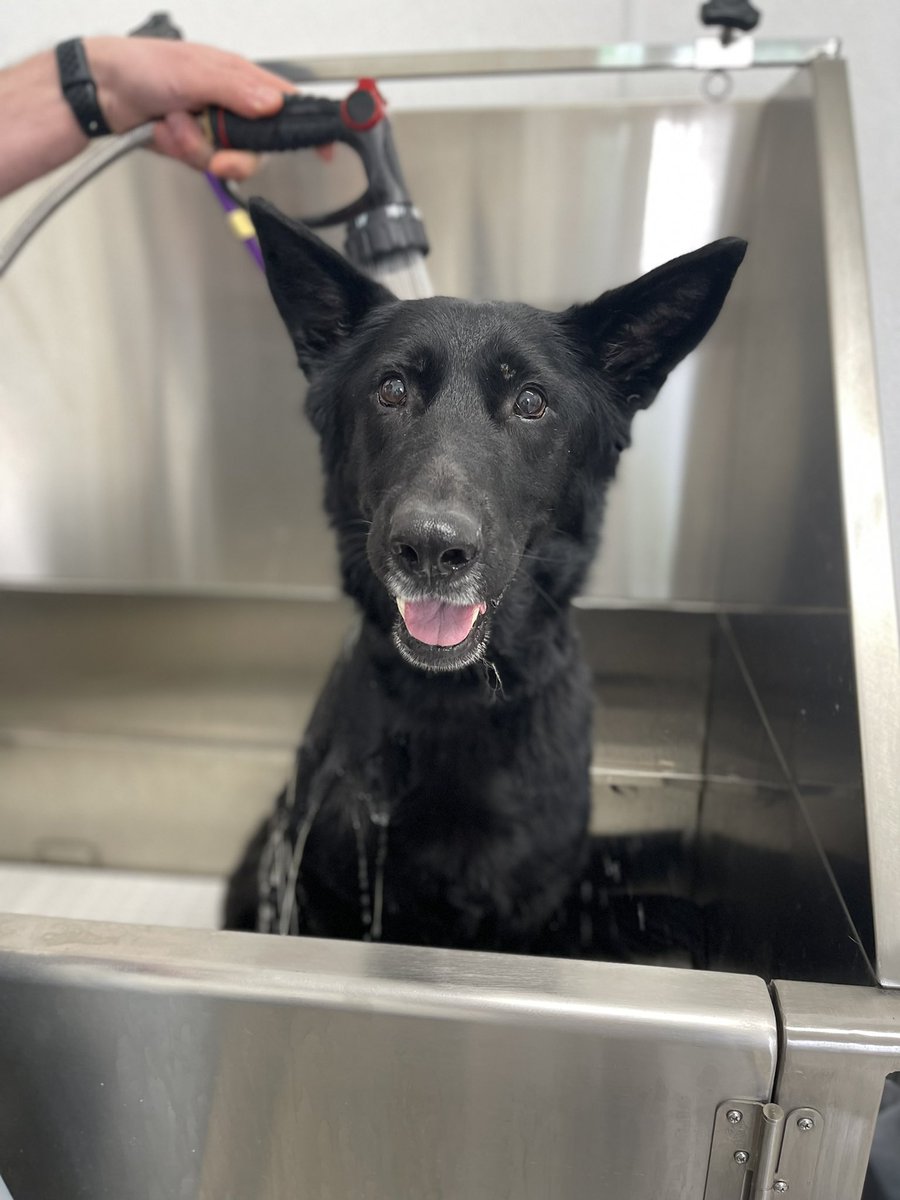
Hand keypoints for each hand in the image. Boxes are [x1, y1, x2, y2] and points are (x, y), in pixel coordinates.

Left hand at [87, 37, 291, 180]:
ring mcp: (211, 127)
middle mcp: (230, 104)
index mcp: (239, 79)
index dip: (308, 127)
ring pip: (228, 159)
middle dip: (233, 155)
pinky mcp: (193, 145)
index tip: (327, 147)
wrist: (101, 90)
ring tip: (173, 124)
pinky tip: (165, 131)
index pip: (285, 104)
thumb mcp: (193, 73)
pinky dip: (181, 151)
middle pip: (257, 147)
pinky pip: (201, 163)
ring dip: (196, 148)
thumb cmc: (142, 66)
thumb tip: (271, 104)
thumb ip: (234, 91)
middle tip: (216, 156)